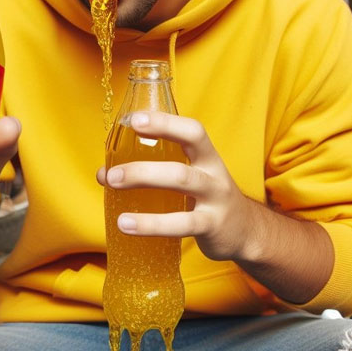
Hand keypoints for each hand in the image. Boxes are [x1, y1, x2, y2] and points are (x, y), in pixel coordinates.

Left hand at [99, 112, 250, 263]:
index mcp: (207, 156)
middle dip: (143, 167)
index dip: (164, 123)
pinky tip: (126, 225)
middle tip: (111, 173)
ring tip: (113, 193)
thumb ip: (155, 169)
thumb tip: (105, 173)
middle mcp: (213, 175)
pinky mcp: (211, 227)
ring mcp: (214, 201)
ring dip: (145, 188)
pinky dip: (151, 225)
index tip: (133, 119)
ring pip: (181, 187)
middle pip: (181, 164)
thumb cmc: (208, 197)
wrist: (246, 231)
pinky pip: (181, 225)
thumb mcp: (191, 175)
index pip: (191, 131)